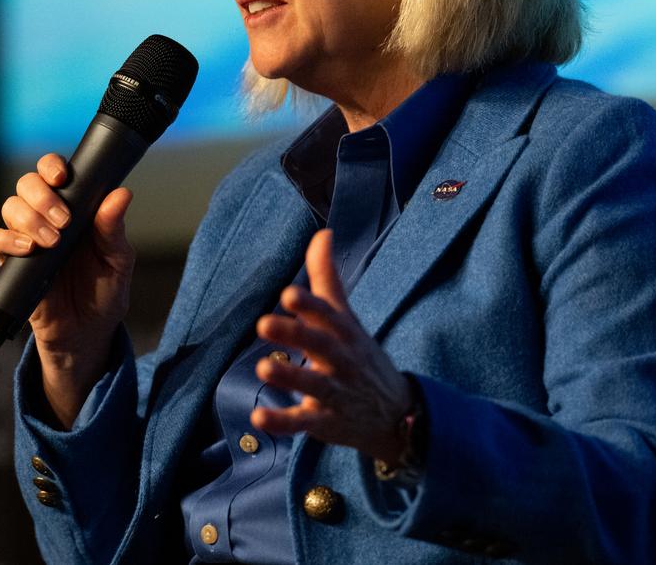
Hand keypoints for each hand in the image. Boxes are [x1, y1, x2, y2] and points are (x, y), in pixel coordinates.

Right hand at [0, 152, 134, 426]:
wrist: (87, 332)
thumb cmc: (105, 291)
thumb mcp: (118, 260)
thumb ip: (114, 229)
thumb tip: (121, 194)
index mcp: (76, 208)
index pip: (56, 172)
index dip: (52, 166)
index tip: (62, 177)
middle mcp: (48, 216)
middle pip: (27, 184)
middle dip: (41, 193)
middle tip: (64, 219)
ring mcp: (28, 237)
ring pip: (10, 207)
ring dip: (29, 218)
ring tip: (52, 241)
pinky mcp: (12, 262)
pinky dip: (7, 240)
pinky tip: (29, 250)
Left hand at [252, 229, 412, 463]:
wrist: (398, 413)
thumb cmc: (360, 356)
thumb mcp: (347, 318)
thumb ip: (328, 278)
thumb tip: (322, 232)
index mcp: (345, 333)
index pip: (329, 315)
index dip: (310, 305)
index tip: (289, 294)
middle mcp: (342, 361)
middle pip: (321, 345)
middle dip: (295, 334)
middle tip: (264, 324)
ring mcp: (335, 392)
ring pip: (313, 385)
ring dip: (290, 377)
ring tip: (263, 368)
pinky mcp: (325, 421)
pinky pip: (303, 423)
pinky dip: (283, 422)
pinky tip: (258, 418)